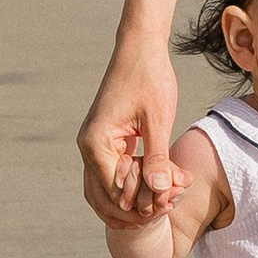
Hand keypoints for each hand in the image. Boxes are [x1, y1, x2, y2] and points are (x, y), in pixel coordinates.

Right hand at [76, 41, 179, 225]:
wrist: (140, 48)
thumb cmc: (150, 78)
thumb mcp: (158, 119)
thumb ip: (157, 157)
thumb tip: (159, 192)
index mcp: (96, 143)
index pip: (115, 193)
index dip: (142, 206)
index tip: (170, 206)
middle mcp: (88, 146)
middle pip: (104, 198)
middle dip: (135, 209)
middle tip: (167, 210)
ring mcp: (93, 144)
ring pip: (104, 190)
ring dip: (130, 201)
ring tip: (161, 205)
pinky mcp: (104, 140)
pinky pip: (111, 174)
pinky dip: (130, 186)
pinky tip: (153, 189)